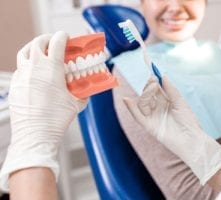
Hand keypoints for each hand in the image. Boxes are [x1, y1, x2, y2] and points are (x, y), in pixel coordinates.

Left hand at [0, 31, 86, 190]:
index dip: (63, 36)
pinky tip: (35, 73)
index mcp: (51, 69)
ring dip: (34, 48)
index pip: (57, 42)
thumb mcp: (77, 103)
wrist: (35, 135)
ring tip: (42, 51)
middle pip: (38, 42)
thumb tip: (88, 88)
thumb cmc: (55, 120)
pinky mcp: (15, 86)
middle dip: (48, 39)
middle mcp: (34, 68)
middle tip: (55, 42)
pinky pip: (20, 68)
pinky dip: (28, 64)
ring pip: (25, 52)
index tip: (67, 37)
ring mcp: (22, 76)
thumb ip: (83, 91)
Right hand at [124, 76, 220, 184]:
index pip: (156, 88)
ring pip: (142, 102)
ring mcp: (152, 117)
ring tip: (153, 87)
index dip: (152, 79)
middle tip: (154, 80)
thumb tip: (162, 75)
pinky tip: (127, 99)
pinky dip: (131, 108)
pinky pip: (137, 116)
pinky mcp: (149, 126)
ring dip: (146, 93)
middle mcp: (157, 108)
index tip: (151, 67)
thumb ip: (170, 90)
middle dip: (149, 85)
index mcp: (166, 102)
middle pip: (147, 94)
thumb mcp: (180, 102)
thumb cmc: (189, 122)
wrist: (192, 139)